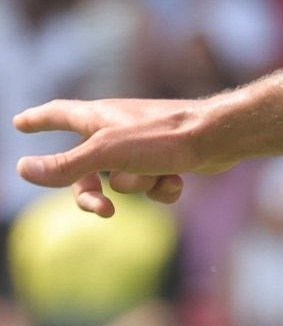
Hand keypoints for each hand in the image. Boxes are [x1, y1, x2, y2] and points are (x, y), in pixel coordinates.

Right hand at [13, 98, 216, 217]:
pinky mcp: (169, 159)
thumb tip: (22, 169)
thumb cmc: (162, 138)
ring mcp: (144, 145)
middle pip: (87, 168)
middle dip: (94, 193)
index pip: (58, 115)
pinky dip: (164, 188)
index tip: (20, 122)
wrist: (219, 137)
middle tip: (104, 210)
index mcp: (98, 118)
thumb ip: (64, 165)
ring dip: (140, 185)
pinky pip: (153, 186)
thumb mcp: (105, 154)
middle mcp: (118, 129)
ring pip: (124, 181)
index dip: (39, 120)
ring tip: (159, 172)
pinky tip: (179, 179)